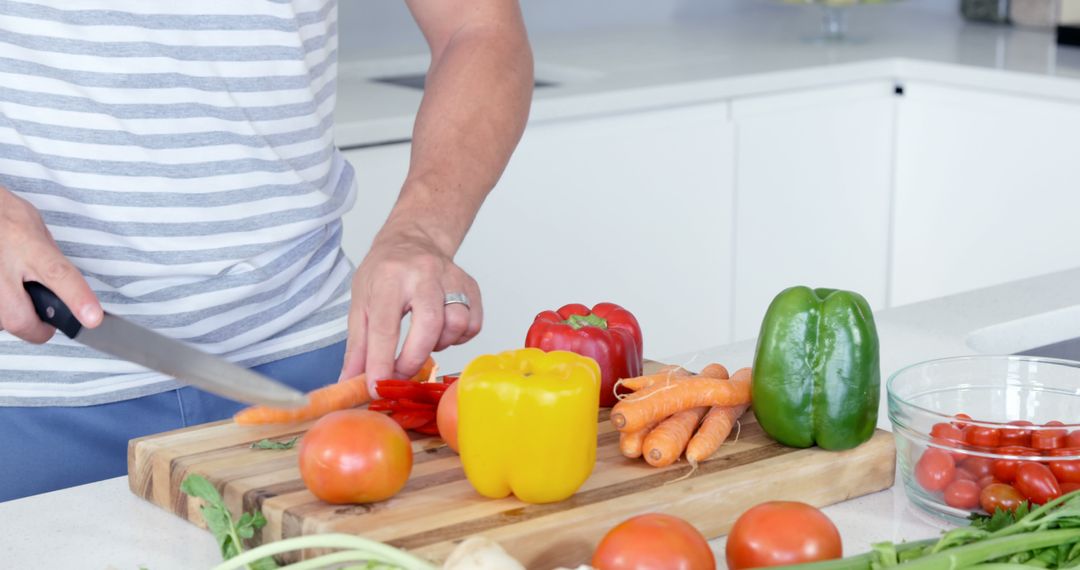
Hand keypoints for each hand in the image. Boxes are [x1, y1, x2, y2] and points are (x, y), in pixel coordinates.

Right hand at [0, 187, 102, 341]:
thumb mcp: (37, 230)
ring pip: (2, 320)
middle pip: (19, 319)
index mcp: (30, 247)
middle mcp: (3, 266)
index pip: (58, 275)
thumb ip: (51, 260)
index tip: (92, 319)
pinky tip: (4, 288)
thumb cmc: (4, 216)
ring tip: (14, 290)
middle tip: (44, 323)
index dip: (77, 299)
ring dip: (11, 313)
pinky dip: (2, 305)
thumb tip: (66, 287)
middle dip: (35, 329)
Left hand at [341, 220, 481, 393]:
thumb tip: (350, 383)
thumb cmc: (385, 273)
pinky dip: (458, 337)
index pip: (385, 326)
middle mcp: (424, 274)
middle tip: (401, 374)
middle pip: (429, 323)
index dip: (380, 361)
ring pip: (457, 323)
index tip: (375, 387)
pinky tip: (441, 332)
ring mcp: (452, 278)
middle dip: (414, 358)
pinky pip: (473, 324)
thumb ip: (357, 346)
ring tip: (423, 341)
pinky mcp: (471, 286)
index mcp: (390, 278)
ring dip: (439, 344)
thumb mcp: (360, 303)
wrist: (414, 240)